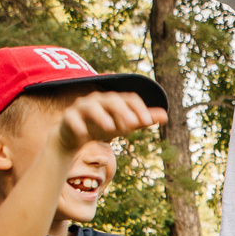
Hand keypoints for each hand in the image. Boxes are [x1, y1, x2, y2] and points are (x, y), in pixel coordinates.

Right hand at [52, 89, 166, 150]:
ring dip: (101, 116)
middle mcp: (98, 100)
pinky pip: (72, 118)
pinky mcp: (69, 118)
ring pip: (91, 107)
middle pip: (112, 100)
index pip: (129, 99)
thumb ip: (142, 119)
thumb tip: (165, 115)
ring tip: (110, 128)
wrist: (75, 136)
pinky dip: (78, 125)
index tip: (147, 122)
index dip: (139, 108)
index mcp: (114, 100)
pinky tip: (84, 135)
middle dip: (122, 111)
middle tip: (132, 124)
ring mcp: (82, 107)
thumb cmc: (103, 127)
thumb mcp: (124, 124)